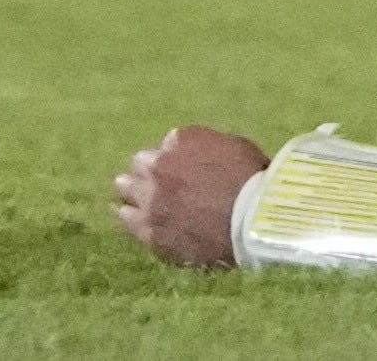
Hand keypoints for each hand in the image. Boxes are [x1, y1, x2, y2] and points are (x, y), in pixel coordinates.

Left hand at [114, 126, 267, 267]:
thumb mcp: (232, 145)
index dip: (171, 156)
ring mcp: (151, 203)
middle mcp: (157, 169)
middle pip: (139, 165)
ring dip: (131, 192)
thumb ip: (202, 144)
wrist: (250, 220)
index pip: (164, 145)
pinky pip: (129, 223)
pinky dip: (129, 217)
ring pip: (126, 192)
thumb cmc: (251, 178)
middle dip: (145, 170)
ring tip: (131, 197)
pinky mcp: (151, 234)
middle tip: (152, 179)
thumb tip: (183, 147)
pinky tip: (127, 216)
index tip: (177, 164)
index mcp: (179, 143)